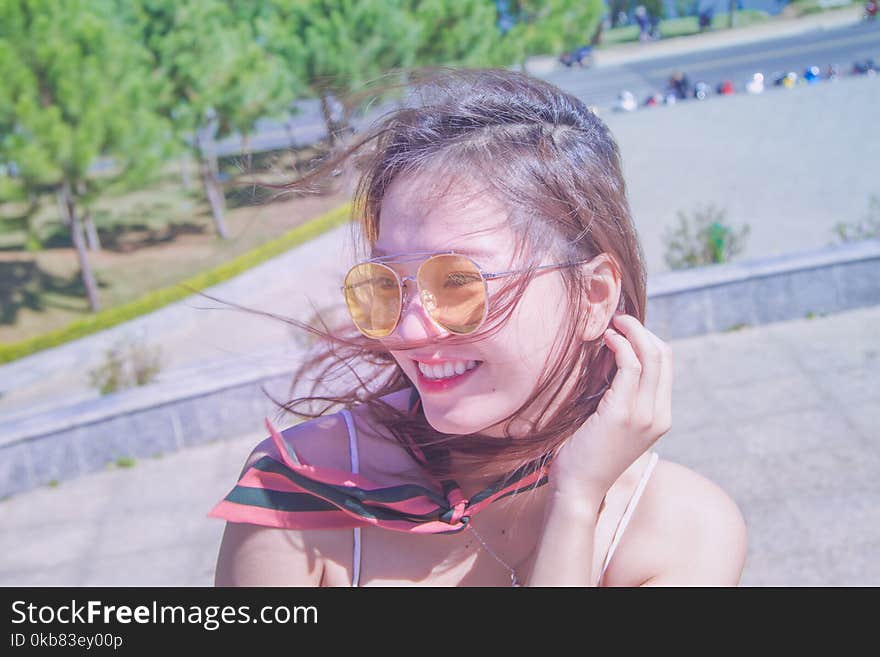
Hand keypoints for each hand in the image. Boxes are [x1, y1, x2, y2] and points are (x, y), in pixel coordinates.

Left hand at [548, 312, 672, 499]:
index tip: (624, 329)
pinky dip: (620, 347)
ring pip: (651, 356)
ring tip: (611, 325)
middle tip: (618, 320)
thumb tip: (610, 358)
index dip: (648, 340)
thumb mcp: (612, 422)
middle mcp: (659, 415)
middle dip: (642, 330)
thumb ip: (619, 395)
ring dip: (631, 333)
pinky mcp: (623, 413)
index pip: (665, 366)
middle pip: (664, 355)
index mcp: (660, 417)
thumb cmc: (586, 455)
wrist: (578, 489)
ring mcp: (644, 415)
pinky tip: (606, 341)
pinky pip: (630, 367)